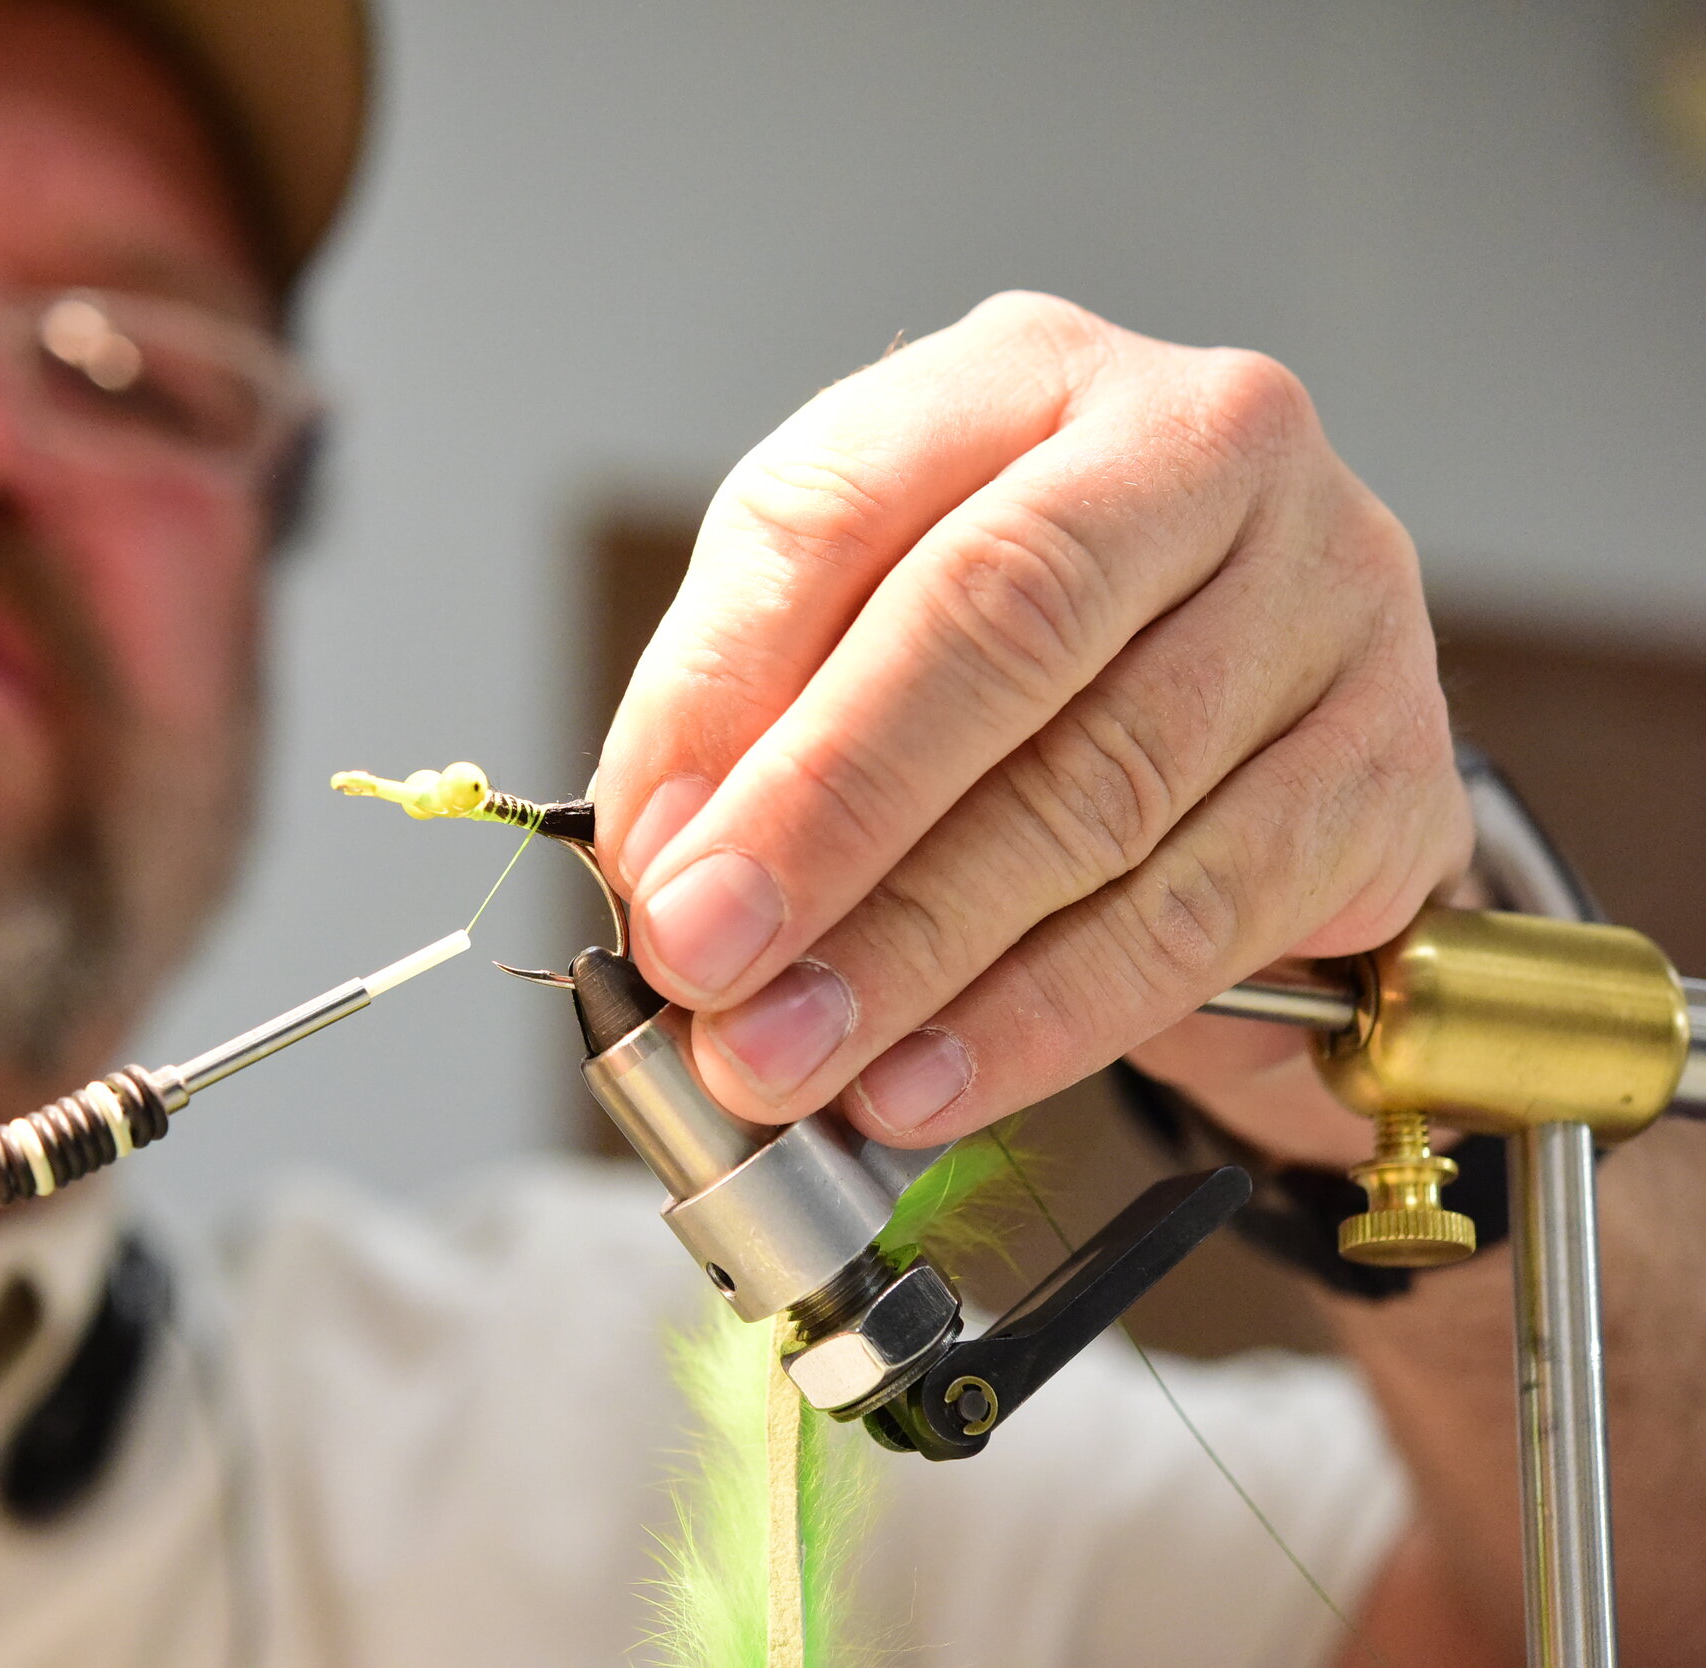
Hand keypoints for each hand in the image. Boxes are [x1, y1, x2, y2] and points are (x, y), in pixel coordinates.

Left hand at [593, 292, 1469, 1160]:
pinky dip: (1041, 1019)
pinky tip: (923, 1082)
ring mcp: (1327, 596)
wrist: (1259, 693)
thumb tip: (667, 852)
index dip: (726, 688)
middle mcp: (1201, 449)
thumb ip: (743, 699)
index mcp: (1025, 376)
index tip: (649, 855)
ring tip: (787, 1057)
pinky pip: (1194, 917)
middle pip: (998, 627)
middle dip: (827, 819)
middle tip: (706, 962)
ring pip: (1099, 791)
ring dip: (915, 953)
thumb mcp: (849, 611)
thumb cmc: (1023, 642)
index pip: (844, 504)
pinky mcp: (1389, 763)